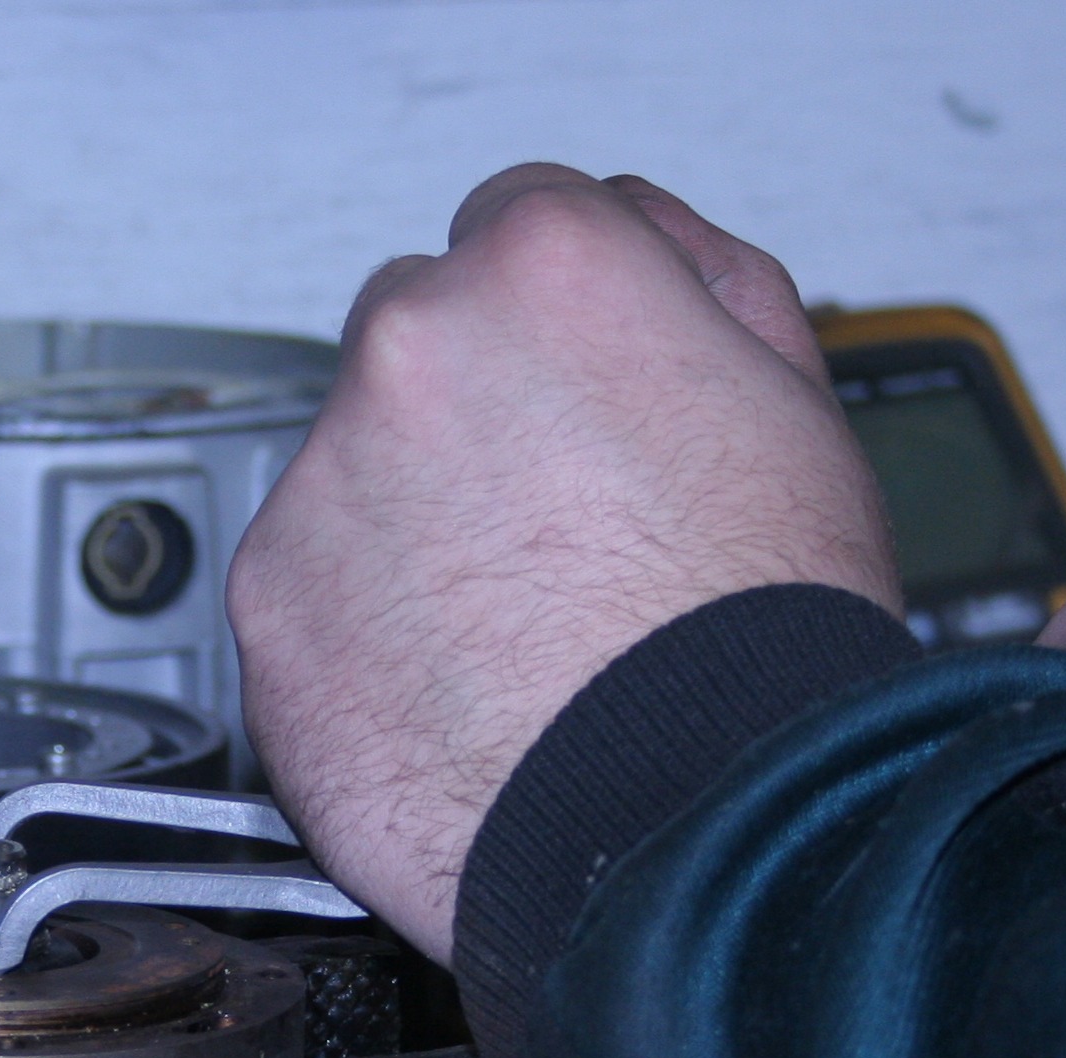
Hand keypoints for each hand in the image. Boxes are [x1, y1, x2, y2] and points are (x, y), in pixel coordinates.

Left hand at [228, 165, 895, 959]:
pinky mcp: (267, 604)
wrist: (687, 825)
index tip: (573, 387)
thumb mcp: (799, 404)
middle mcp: (411, 351)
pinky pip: (303, 588)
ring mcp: (323, 481)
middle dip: (473, 412)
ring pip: (352, 468)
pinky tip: (453, 682)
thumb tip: (639, 239)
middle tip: (556, 526)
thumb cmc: (756, 638)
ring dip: (407, 522)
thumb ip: (703, 281)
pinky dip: (355, 628)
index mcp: (547, 274)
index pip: (516, 225)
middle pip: (418, 337)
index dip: (561, 318)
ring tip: (514, 628)